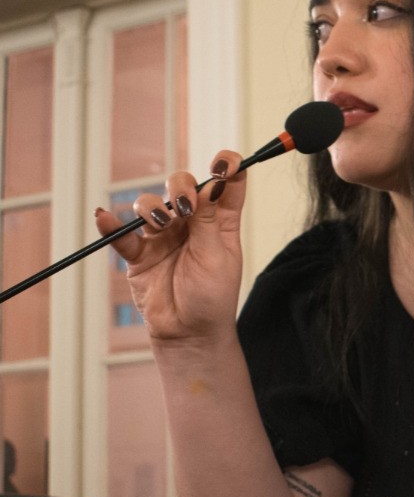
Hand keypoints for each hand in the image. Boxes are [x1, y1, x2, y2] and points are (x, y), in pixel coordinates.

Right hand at [94, 151, 245, 342]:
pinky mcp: (140, 253)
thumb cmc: (212, 297)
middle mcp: (193, 222)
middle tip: (183, 206)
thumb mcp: (217, 257)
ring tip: (160, 224)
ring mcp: (164, 235)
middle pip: (183, 185)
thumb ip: (210, 221)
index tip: (223, 163)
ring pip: (151, 204)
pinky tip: (104, 217)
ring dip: (152, 207)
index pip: (227, 183)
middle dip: (180, 187)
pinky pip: (122, 234)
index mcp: (221, 221)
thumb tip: (213, 184)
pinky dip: (111, 224)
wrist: (189, 333)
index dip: (227, 165)